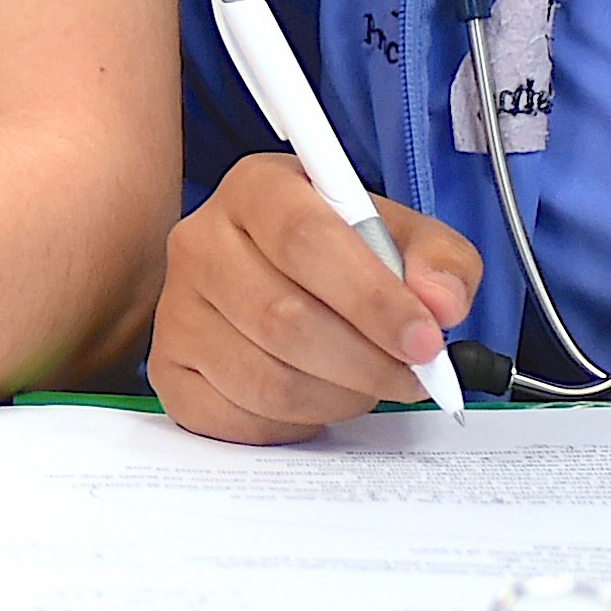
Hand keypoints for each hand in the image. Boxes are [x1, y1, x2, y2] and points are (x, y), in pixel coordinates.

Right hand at [147, 153, 481, 440]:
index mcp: (257, 189)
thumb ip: (440, 260)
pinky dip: (296, 422)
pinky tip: (318, 397)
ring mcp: (177, 309)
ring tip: (367, 384)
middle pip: (284, 319)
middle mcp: (201, 240)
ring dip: (339, 397)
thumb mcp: (403, 237)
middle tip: (412, 376)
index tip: (425, 340)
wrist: (283, 280)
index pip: (307, 240)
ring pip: (266, 379)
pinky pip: (239, 417)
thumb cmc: (342, 255)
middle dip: (367, 362)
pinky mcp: (170, 369)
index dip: (372, 298)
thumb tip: (440, 303)